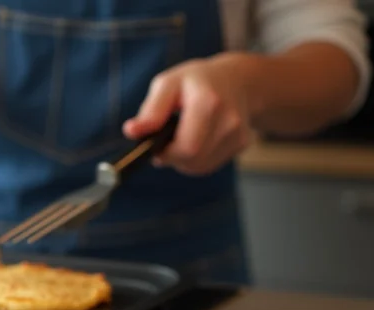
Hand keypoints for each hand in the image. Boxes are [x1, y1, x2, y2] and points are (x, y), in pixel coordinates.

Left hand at [123, 53, 257, 175]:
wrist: (238, 80)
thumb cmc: (196, 81)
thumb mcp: (168, 84)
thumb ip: (150, 110)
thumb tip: (131, 131)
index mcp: (208, 102)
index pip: (186, 147)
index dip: (166, 153)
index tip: (157, 145)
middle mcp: (228, 120)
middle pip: (193, 160)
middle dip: (173, 157)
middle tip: (166, 141)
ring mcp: (238, 134)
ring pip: (200, 166)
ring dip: (184, 159)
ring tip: (182, 135)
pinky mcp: (242, 144)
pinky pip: (210, 164)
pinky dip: (197, 159)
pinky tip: (197, 139)